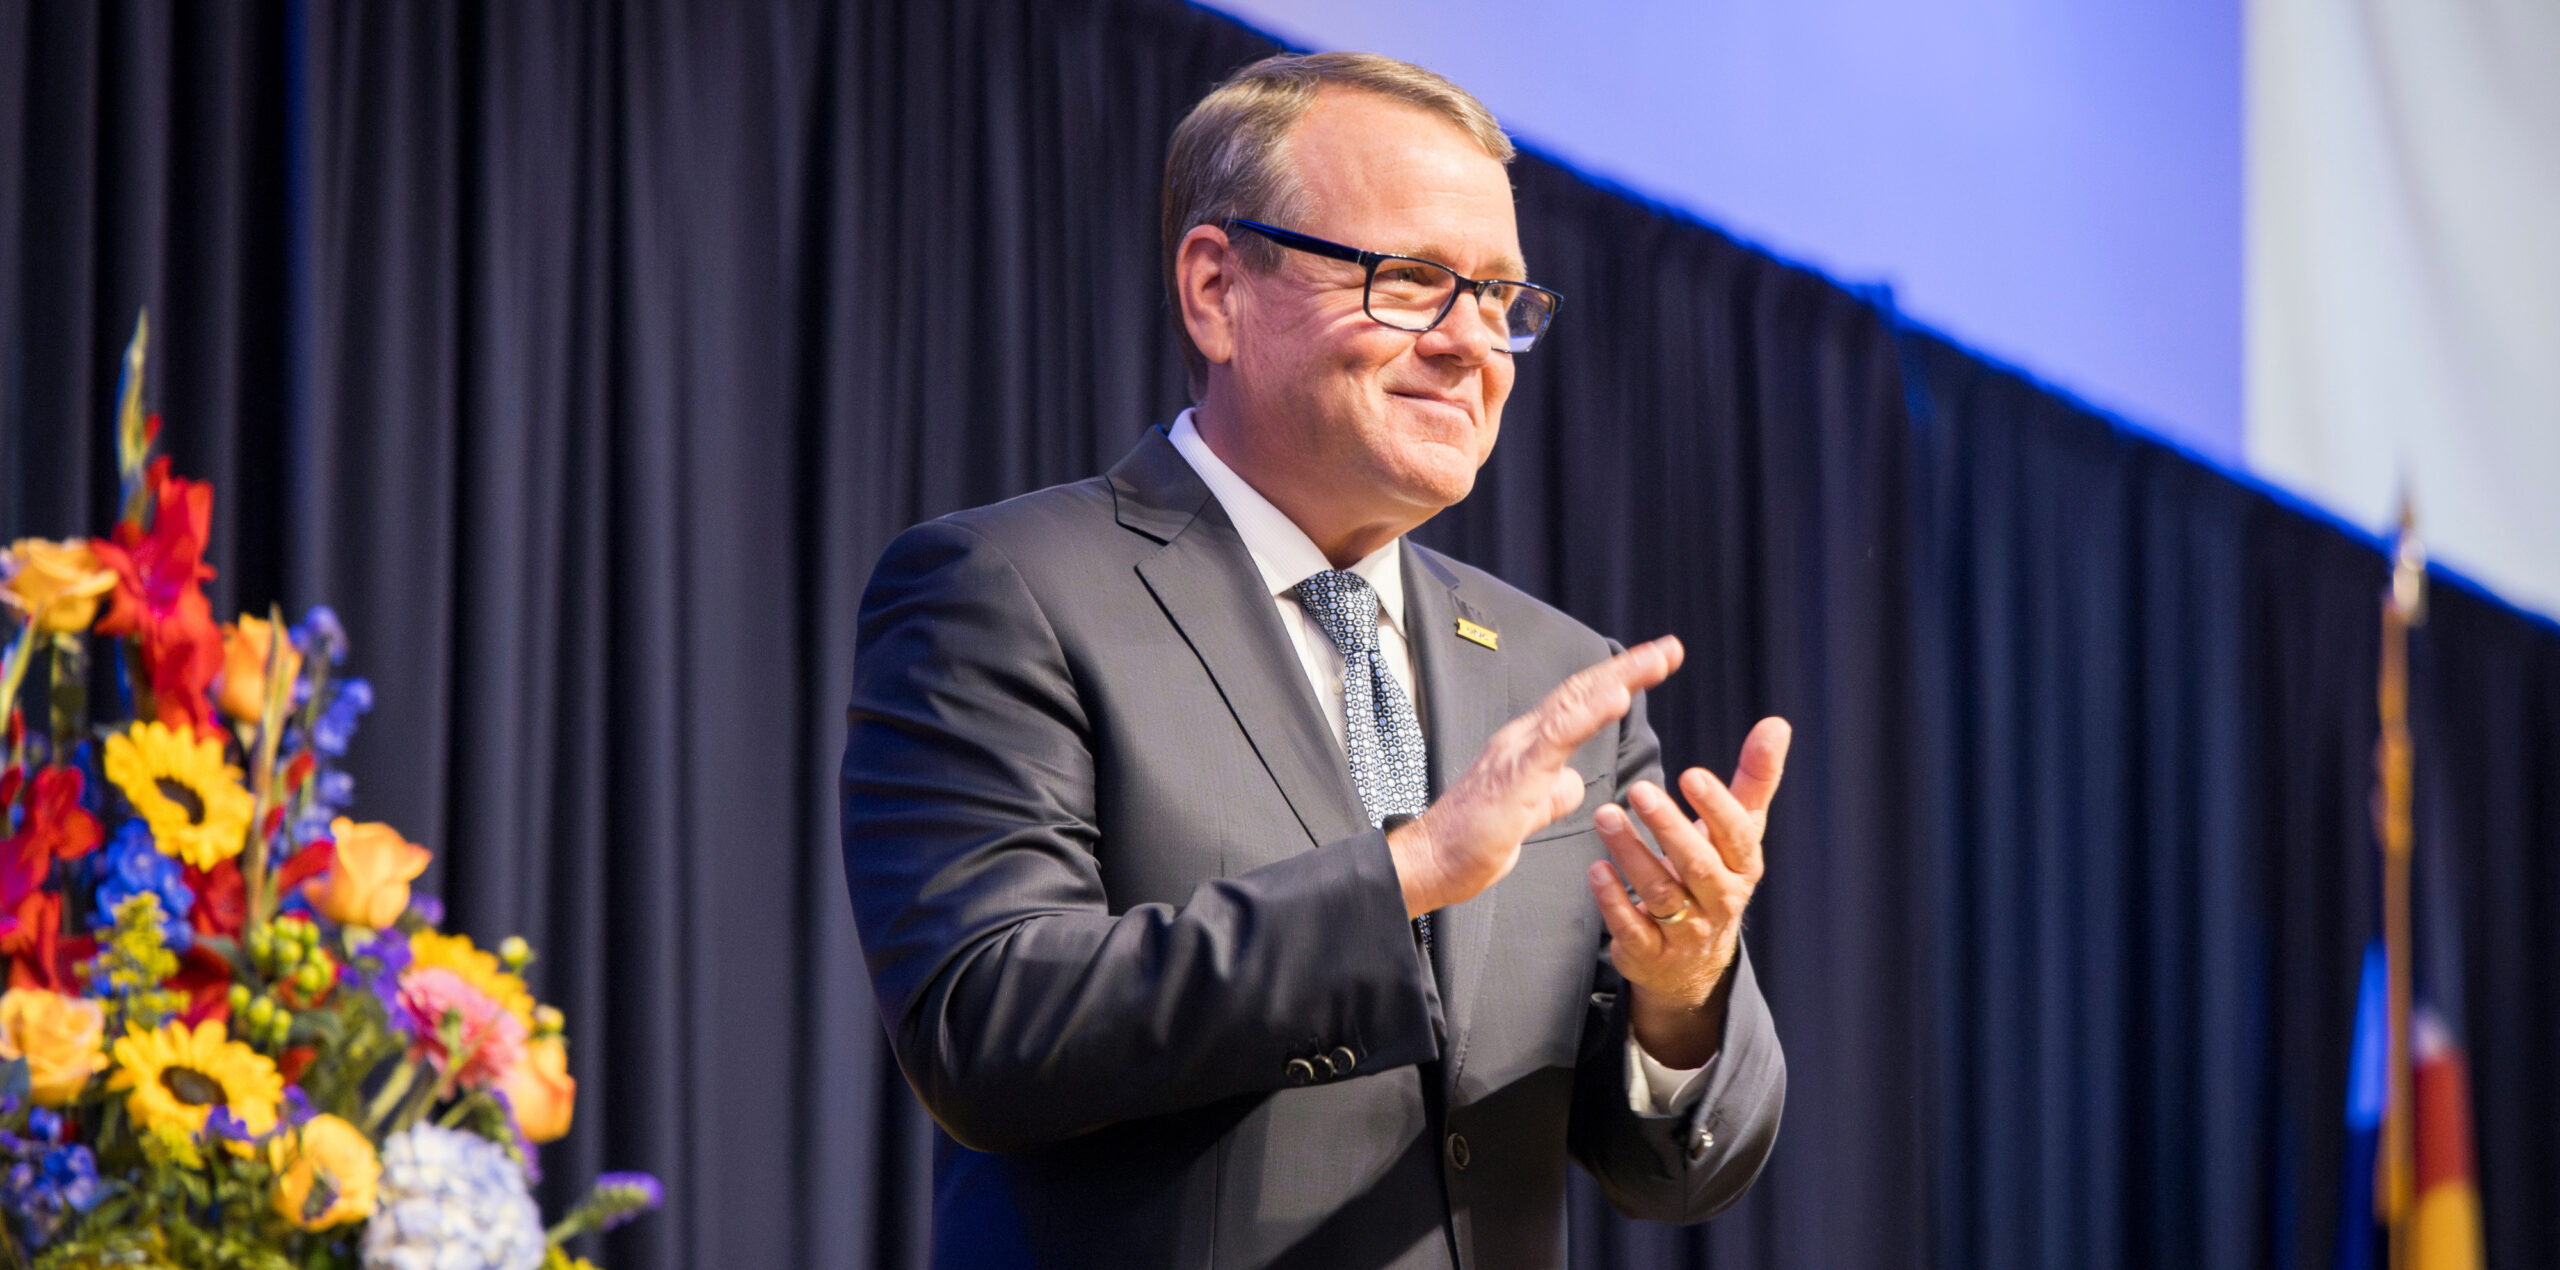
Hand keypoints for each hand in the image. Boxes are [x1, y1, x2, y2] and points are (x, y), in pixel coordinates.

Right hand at [1386, 637, 1684, 917]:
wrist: (1430, 865)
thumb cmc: (1472, 845)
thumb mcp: (1527, 816)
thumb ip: (1551, 794)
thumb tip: (1574, 784)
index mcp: (1527, 749)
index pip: (1578, 704)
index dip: (1617, 681)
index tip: (1656, 665)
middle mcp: (1522, 739)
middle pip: (1581, 691)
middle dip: (1629, 667)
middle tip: (1670, 648)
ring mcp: (1517, 752)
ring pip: (1574, 703)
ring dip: (1620, 678)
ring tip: (1657, 660)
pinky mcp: (1516, 775)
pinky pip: (1558, 736)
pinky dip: (1590, 713)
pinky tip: (1618, 696)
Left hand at [1586, 716, 1791, 1069]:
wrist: (1694, 962)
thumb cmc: (1715, 874)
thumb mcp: (1739, 831)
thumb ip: (1754, 779)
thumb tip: (1777, 724)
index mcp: (1743, 866)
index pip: (1736, 835)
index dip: (1716, 806)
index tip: (1690, 774)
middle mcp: (1719, 900)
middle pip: (1696, 864)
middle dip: (1668, 827)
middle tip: (1639, 790)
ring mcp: (1685, 931)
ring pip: (1659, 892)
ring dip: (1631, 853)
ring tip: (1605, 816)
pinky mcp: (1649, 952)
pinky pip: (1630, 926)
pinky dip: (1612, 899)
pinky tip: (1596, 869)